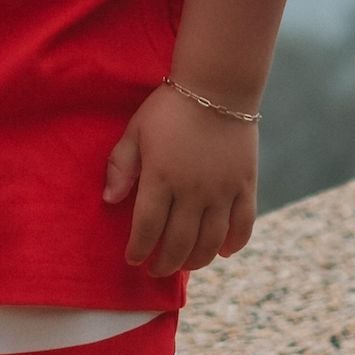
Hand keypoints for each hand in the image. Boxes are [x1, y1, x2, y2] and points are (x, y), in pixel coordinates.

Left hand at [102, 81, 258, 275]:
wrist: (217, 85)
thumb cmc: (170, 107)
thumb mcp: (136, 130)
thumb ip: (121, 165)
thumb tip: (109, 200)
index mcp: (161, 177)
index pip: (147, 228)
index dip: (139, 249)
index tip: (133, 258)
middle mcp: (192, 190)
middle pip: (179, 243)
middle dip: (164, 263)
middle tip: (156, 269)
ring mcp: (222, 190)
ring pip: (210, 242)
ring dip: (195, 261)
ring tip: (184, 264)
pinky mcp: (245, 185)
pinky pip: (243, 225)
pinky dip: (234, 245)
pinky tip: (221, 252)